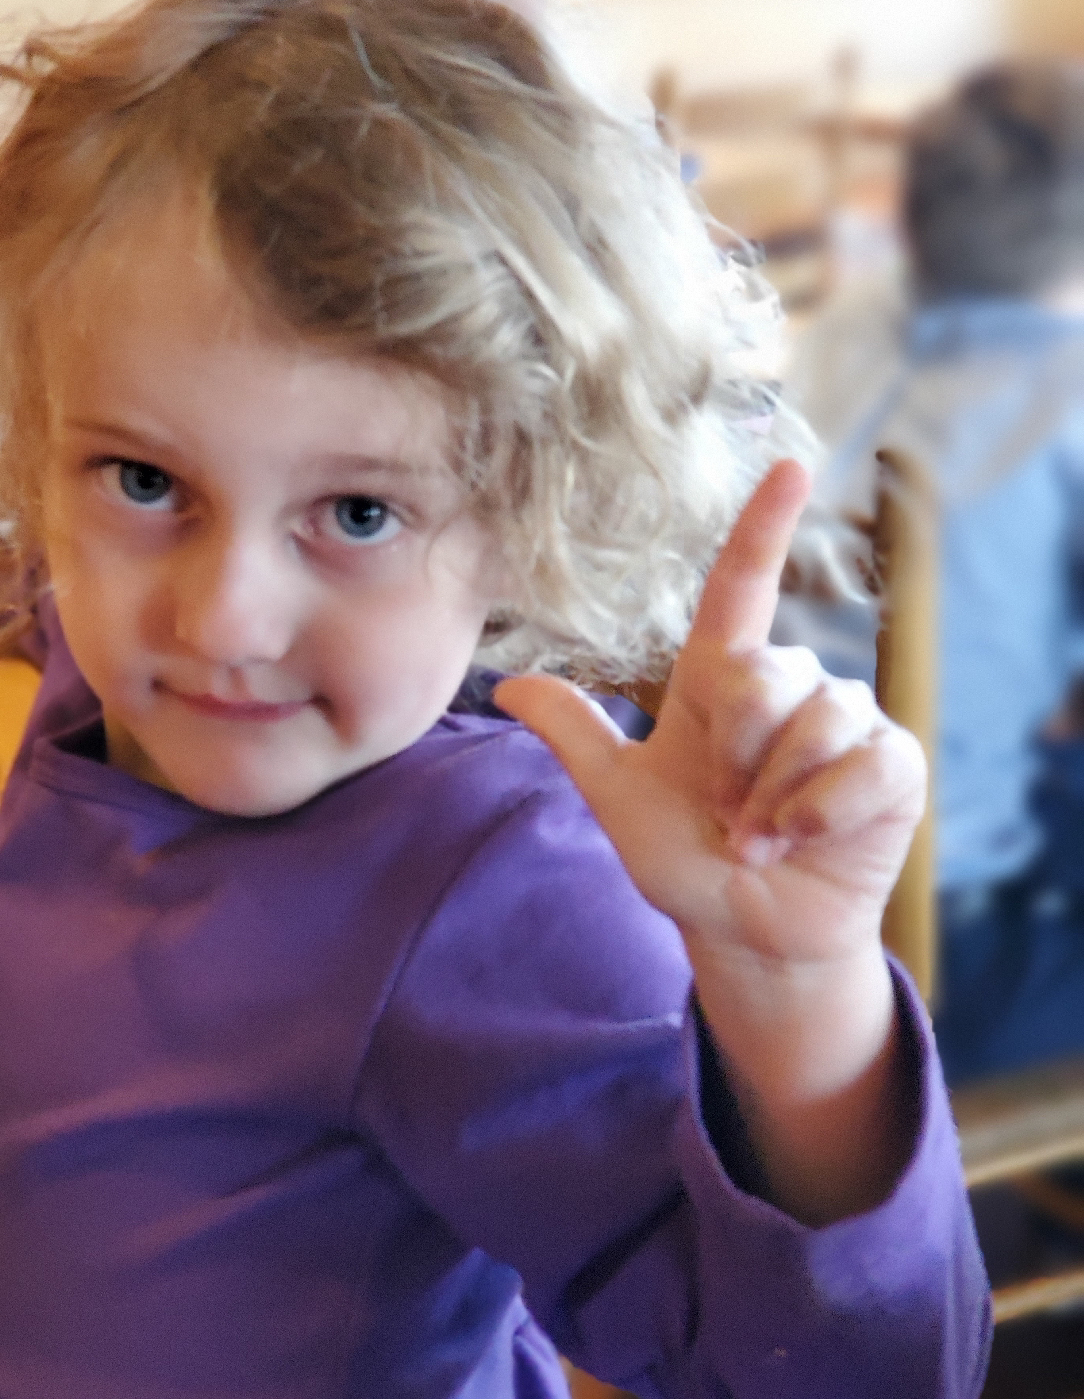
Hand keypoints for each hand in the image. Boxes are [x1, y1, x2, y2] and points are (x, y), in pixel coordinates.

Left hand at [494, 460, 926, 1222]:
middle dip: (735, 755)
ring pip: (816, 719)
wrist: (747, 932)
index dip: (764, 525)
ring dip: (773, 797)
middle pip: (767, 673)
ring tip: (760, 837)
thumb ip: (575, 737)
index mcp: (724, 680)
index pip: (746, 585)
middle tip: (727, 813)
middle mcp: (791, 687)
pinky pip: (864, 764)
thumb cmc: (688, 861)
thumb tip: (503, 690)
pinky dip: (819, 812)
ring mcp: (849, 723)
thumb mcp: (619, 798)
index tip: (788, 465)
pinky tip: (803, 843)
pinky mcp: (894, 766)